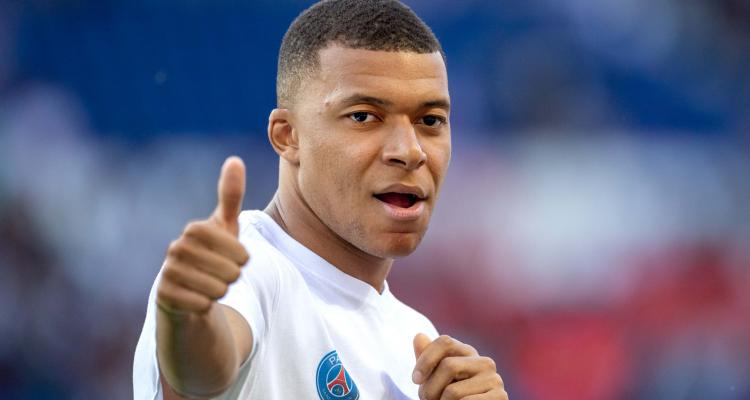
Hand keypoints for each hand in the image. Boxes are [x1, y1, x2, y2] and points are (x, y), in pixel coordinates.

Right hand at [156, 156, 249, 315]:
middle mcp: (176, 248)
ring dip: (220, 292)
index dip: (242, 258)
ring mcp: (168, 272)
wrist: (189, 292)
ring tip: (211, 286)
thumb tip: (235, 159)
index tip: (237, 258)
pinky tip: (198, 300)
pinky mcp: (163, 296)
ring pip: (216, 290)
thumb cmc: (212, 255)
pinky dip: (206, 306)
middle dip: (232, 277)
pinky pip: (201, 305)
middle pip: (229, 271)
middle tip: (221, 275)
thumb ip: (231, 196)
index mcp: (194, 230)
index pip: (236, 249)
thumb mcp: (226, 227)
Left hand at [412, 334, 507, 399]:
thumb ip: (427, 359)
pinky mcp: (500, 397)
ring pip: (453, 391)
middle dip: (430, 388)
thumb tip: (418, 336)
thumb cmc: (448, 399)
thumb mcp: (434, 379)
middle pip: (448, 365)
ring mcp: (494, 380)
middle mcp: (484, 362)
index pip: (445, 342)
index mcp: (468, 353)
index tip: (415, 379)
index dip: (426, 359)